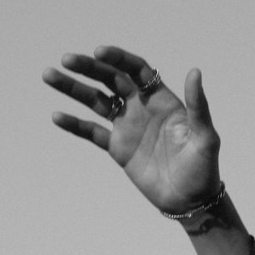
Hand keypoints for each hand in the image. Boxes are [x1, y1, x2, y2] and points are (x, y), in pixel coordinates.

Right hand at [42, 46, 221, 219]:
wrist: (192, 202)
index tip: (99, 52)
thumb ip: (198, 106)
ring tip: (49, 75)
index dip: (117, 58)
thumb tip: (196, 72)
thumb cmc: (204, 168)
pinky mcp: (117, 148)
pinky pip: (91, 132)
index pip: (136, 69)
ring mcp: (127, 126)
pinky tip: (56, 116)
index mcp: (161, 99)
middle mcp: (141, 107)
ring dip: (73, 88)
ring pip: (95, 100)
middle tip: (65, 59)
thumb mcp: (205, 136)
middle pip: (109, 79)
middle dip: (88, 68)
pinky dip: (74, 124)